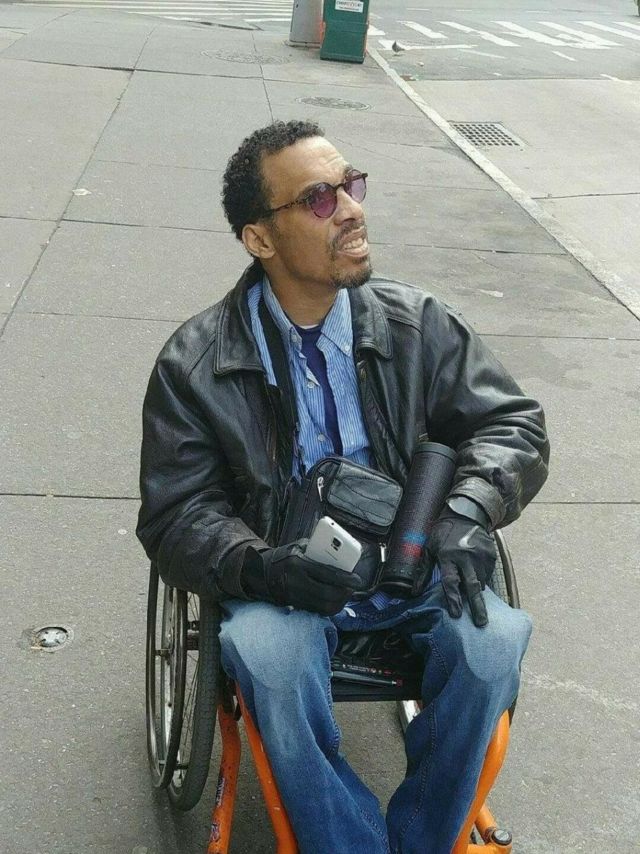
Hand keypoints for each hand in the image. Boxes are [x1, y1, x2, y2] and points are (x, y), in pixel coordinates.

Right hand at [240, 541, 363, 615]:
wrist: (261, 573)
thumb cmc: (284, 556)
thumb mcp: (298, 547)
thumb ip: (317, 550)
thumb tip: (339, 555)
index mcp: (297, 565)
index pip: (326, 574)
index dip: (345, 578)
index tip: (357, 579)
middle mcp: (296, 583)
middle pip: (327, 594)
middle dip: (344, 593)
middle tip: (352, 588)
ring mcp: (295, 597)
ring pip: (323, 607)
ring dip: (339, 603)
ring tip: (346, 594)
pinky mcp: (295, 605)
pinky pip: (317, 610)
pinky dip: (329, 607)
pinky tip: (335, 600)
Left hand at [425, 510, 495, 626]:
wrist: (466, 514)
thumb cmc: (444, 532)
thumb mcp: (429, 547)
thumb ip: (423, 570)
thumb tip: (414, 592)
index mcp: (448, 556)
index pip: (451, 581)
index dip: (453, 599)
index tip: (456, 614)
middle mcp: (466, 557)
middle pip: (472, 587)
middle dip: (477, 606)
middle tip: (480, 623)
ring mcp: (480, 557)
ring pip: (481, 582)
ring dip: (477, 593)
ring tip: (475, 601)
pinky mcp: (491, 555)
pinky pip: (487, 574)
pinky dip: (482, 580)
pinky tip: (476, 578)